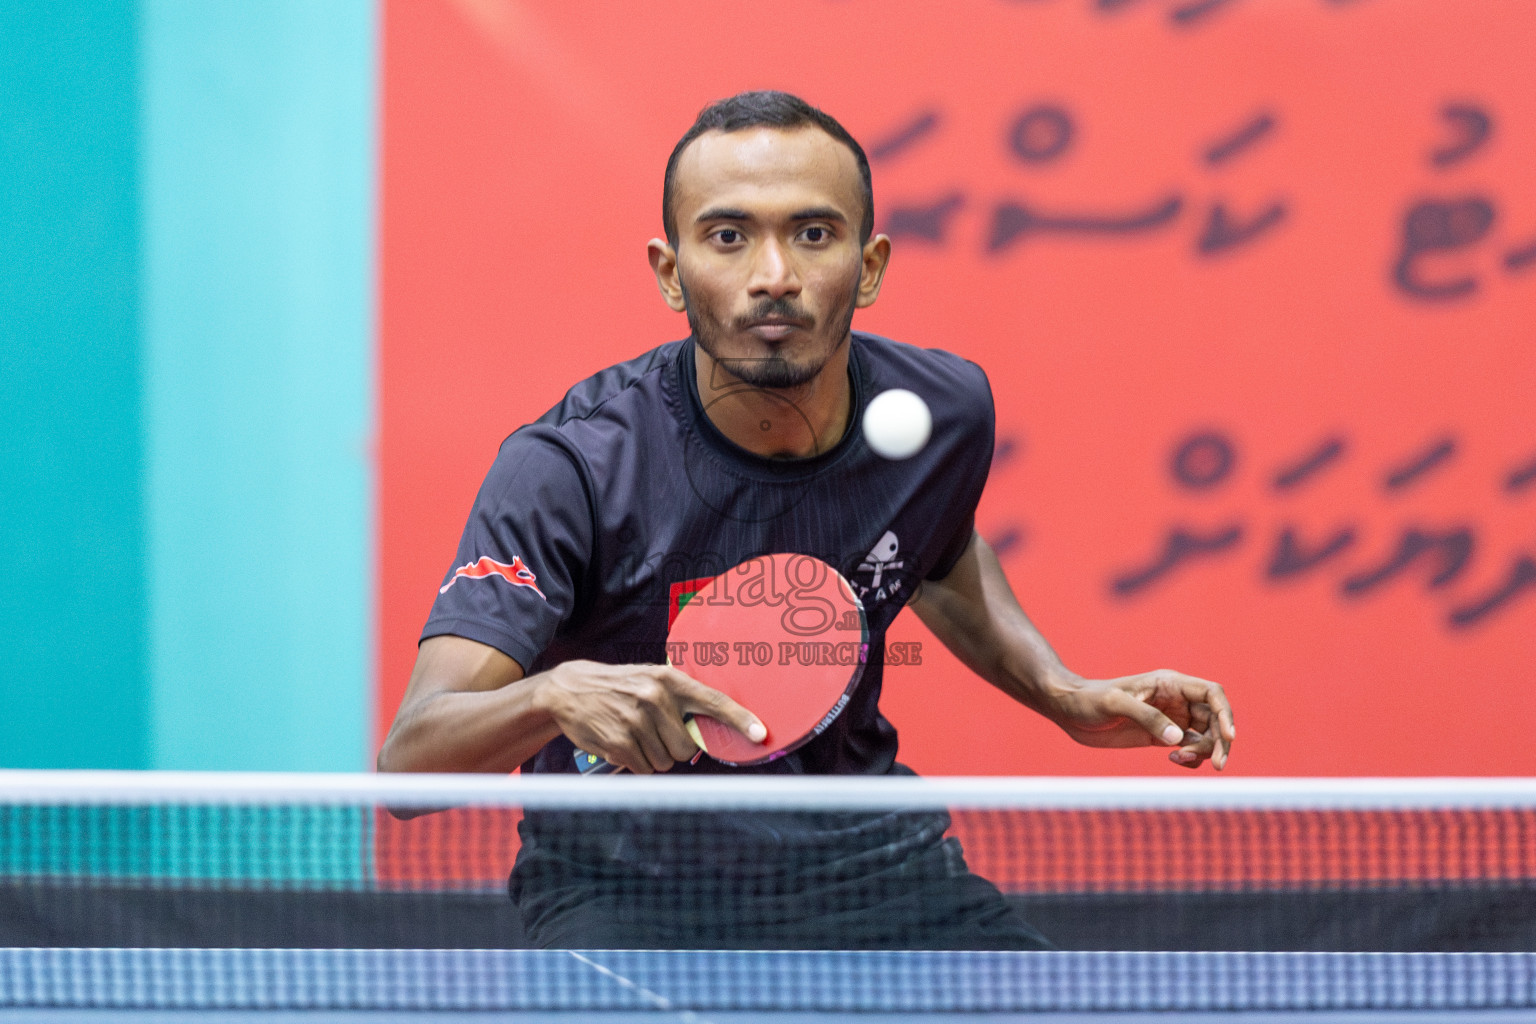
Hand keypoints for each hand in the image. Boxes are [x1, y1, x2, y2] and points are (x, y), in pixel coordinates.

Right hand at [535, 660, 765, 773]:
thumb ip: (679, 698)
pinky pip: (645, 769)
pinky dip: (637, 763)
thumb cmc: (618, 686)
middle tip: (655, 732)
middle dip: (675, 748)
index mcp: (668, 680)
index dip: (739, 719)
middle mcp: (655, 699)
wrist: (569, 690)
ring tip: (635, 734)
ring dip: (654, 756)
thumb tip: (708, 729)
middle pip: (687, 748)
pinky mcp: (619, 743)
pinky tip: (622, 742)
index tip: (760, 733)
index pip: (712, 701)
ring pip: (666, 762)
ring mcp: (636, 722)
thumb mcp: (649, 679)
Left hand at [1044, 669, 1234, 769]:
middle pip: (1214, 719)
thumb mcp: (1115, 704)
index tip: (1229, 737)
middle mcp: (1174, 699)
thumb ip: (1146, 717)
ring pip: (1205, 735)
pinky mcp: (1160, 735)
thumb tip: (1177, 737)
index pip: (1211, 694)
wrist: (1068, 710)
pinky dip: (1190, 758)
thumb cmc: (1088, 700)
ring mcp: (1169, 718)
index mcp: (1168, 683)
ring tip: (1180, 760)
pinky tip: (1174, 760)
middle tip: (1216, 764)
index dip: (1226, 714)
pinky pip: (1189, 747)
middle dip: (1220, 741)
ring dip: (1205, 751)